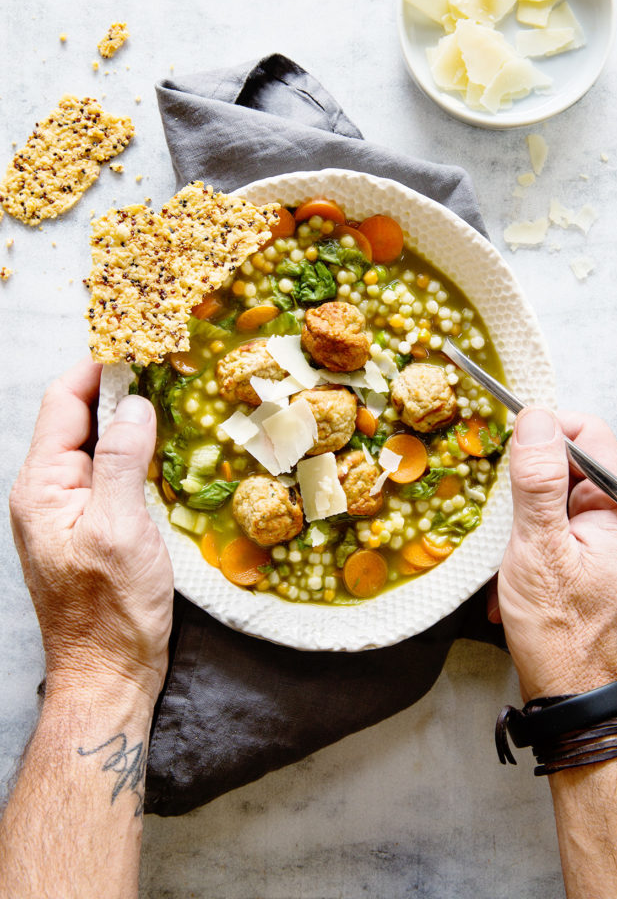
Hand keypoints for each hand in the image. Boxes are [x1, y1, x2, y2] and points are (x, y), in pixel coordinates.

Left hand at [9, 359, 173, 705]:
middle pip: (79, 418)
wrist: (109, 675)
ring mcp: (69, 510)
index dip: (98, 366)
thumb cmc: (112, 611)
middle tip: (169, 364)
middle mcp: (48, 491)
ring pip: (98, 445)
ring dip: (130, 419)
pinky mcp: (91, 526)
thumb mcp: (119, 529)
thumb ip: (123, 460)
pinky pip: (110, 473)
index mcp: (42, 486)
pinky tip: (166, 448)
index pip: (64, 403)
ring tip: (174, 395)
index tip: (141, 342)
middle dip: (119, 387)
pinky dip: (135, 452)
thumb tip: (136, 403)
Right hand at [491, 409, 616, 700]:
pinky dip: (535, 549)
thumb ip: (537, 480)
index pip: (587, 431)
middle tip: (505, 524)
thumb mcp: (537, 549)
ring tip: (511, 563)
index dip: (543, 433)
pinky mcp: (603, 563)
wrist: (577, 700)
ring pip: (560, 502)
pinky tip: (519, 581)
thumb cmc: (561, 633)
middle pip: (572, 467)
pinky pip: (563, 533)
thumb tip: (534, 417)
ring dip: (526, 526)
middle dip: (529, 491)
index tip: (506, 453)